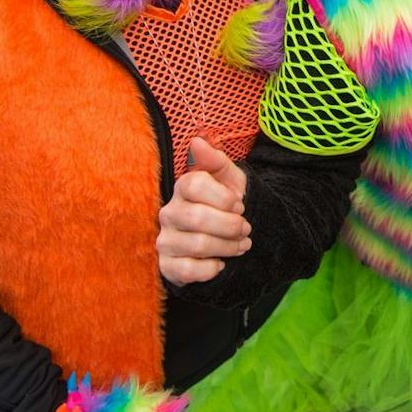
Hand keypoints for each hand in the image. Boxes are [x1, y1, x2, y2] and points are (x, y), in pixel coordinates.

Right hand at [157, 137, 251, 285]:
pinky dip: (211, 268)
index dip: (222, 198)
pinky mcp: (167, 266)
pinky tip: (221, 263)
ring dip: (227, 247)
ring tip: (242, 245)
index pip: (194, 185)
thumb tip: (197, 142)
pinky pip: (187, 270)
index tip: (239, 206)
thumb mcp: (230, 180)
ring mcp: (165, 240)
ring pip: (197, 244)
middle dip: (230, 225)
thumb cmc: (226, 205)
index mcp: (183, 188)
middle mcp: (169, 212)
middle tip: (246, 229)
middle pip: (197, 218)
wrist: (225, 240)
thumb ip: (216, 161)